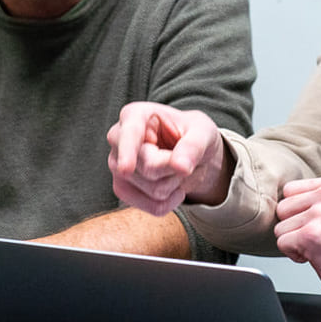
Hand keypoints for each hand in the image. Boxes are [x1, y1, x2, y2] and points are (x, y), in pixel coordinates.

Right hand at [106, 102, 228, 214]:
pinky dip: (170, 202)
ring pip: (153, 189)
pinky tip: (173, 187)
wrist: (187, 153)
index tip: (126, 169)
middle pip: (148, 168)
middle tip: (184, 157)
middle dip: (175, 169)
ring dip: (175, 184)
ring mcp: (117, 165)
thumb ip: (193, 146)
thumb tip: (180, 167)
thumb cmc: (193, 133)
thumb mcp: (203, 132)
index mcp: (135, 115)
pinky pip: (151, 206)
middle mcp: (118, 138)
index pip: (129, 134)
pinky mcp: (122, 188)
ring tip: (175, 167)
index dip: (128, 152)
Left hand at [273, 176, 320, 311]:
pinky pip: (282, 243)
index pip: (290, 191)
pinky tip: (318, 257)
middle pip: (282, 208)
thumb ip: (314, 200)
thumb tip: (280, 201)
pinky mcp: (312, 234)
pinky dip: (295, 256)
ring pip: (280, 228)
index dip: (298, 213)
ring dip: (295, 243)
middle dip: (294, 228)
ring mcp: (320, 213)